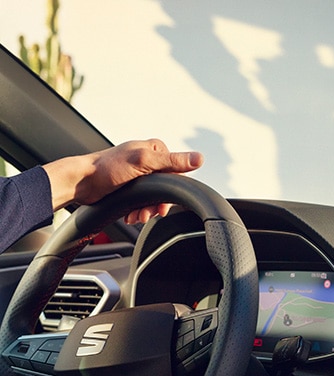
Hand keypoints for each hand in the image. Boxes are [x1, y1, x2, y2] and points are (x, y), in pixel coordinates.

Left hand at [43, 138, 203, 222]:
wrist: (82, 182)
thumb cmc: (107, 169)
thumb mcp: (143, 162)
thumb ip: (172, 161)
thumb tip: (199, 158)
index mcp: (155, 149)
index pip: (177, 174)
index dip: (171, 192)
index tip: (161, 205)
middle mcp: (149, 160)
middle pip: (166, 188)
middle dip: (156, 204)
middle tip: (145, 213)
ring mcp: (140, 173)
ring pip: (155, 197)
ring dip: (146, 210)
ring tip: (135, 215)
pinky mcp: (132, 186)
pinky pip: (144, 202)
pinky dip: (139, 211)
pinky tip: (131, 214)